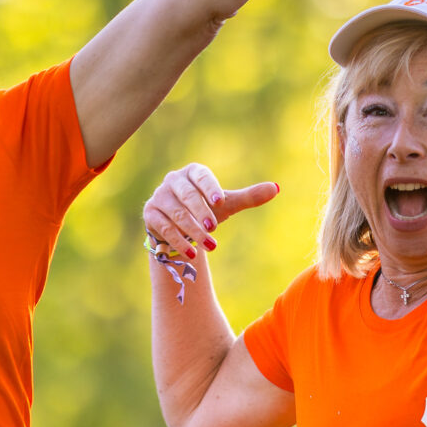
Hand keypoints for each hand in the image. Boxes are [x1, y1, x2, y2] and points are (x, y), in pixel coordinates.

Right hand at [143, 164, 279, 261]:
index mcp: (192, 173)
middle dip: (201, 213)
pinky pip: (164, 228)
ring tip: (210, 246)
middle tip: (214, 229)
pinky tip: (193, 254)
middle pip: (187, 195)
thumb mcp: (227, 204)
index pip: (200, 175)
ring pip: (176, 213)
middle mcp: (173, 181)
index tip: (220, 201)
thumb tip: (276, 188)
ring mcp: (159, 197)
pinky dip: (179, 242)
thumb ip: (249, 197)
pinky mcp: (150, 214)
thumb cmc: (205, 210)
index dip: (209, 187)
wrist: (179, 227)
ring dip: (193, 231)